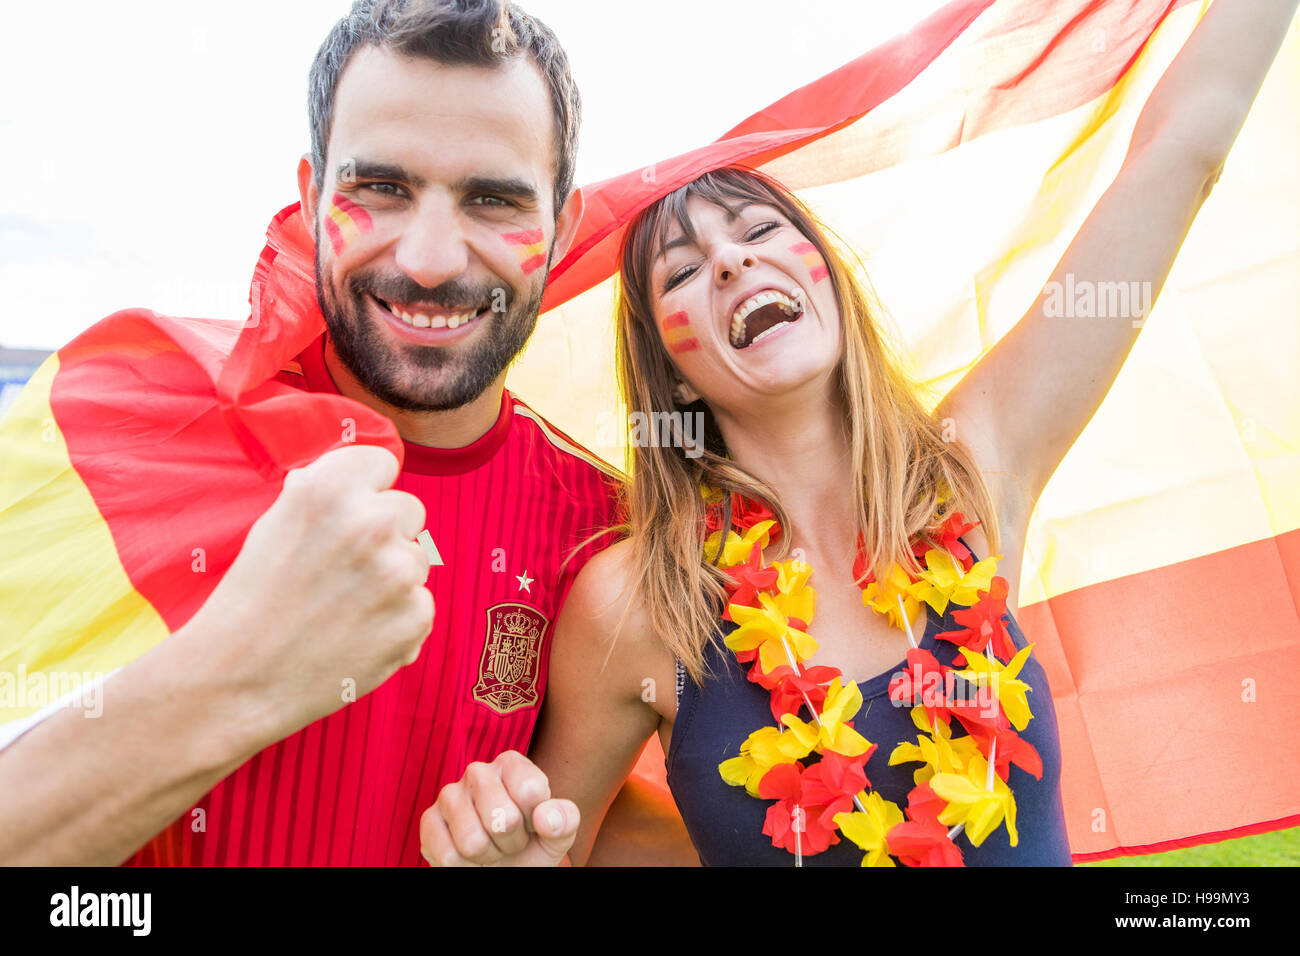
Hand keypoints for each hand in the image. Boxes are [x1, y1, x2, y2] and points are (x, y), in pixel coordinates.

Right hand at [189, 444, 434, 741]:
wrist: (237, 680)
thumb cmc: (250, 601)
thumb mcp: (275, 524)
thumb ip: (325, 496)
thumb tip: (364, 482)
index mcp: (330, 489)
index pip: (381, 462)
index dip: (366, 490)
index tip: (351, 514)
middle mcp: (371, 521)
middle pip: (408, 510)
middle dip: (385, 535)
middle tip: (344, 570)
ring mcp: (398, 570)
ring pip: (417, 559)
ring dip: (392, 579)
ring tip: (343, 608)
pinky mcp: (415, 615)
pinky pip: (421, 604)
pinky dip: (398, 621)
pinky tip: (357, 635)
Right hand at [420, 751, 578, 865]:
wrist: (501, 864)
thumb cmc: (530, 842)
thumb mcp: (557, 833)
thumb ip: (564, 820)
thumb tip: (546, 818)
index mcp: (512, 763)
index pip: (531, 791)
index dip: (536, 821)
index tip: (533, 823)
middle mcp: (478, 771)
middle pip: (503, 819)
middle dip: (511, 842)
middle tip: (510, 840)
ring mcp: (449, 794)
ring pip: (473, 841)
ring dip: (488, 856)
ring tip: (490, 847)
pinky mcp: (428, 819)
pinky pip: (448, 855)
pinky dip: (464, 867)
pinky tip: (468, 856)